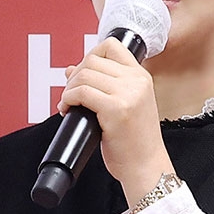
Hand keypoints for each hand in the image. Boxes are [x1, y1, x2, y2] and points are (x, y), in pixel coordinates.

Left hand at [58, 38, 174, 205]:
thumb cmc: (134, 142)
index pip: (111, 46)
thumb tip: (71, 70)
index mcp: (141, 77)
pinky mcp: (116, 109)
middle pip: (92, 60)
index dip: (90, 55)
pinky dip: (68, 99)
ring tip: (68, 104)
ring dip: (68, 88)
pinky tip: (67, 109)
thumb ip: (103, 85)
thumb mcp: (125, 106)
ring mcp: (128, 94)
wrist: (146, 167)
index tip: (82, 74)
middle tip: (70, 94)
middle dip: (74, 75)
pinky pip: (81, 92)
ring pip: (84, 75)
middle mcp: (137, 81)